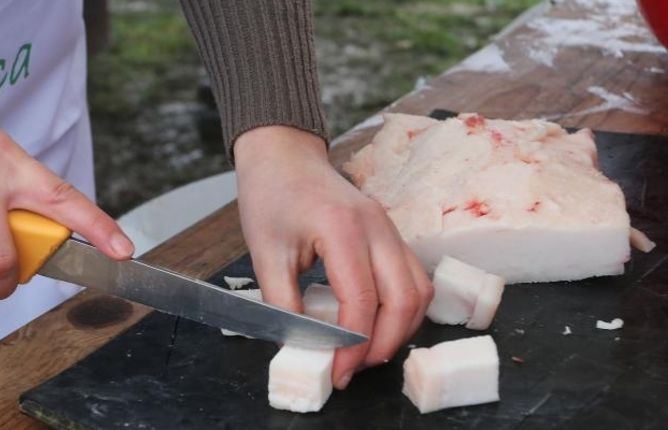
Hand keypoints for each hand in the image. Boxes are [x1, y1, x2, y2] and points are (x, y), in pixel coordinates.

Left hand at [234, 126, 432, 389]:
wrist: (284, 157)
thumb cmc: (271, 197)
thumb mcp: (265, 254)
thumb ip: (284, 304)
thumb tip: (301, 349)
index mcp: (343, 229)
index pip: (362, 300)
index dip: (353, 345)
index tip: (337, 371)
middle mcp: (377, 227)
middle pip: (405, 299)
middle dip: (384, 344)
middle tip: (354, 368)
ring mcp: (390, 228)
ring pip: (419, 290)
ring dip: (400, 328)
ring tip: (366, 352)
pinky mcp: (391, 233)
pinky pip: (414, 277)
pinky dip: (404, 308)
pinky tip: (378, 324)